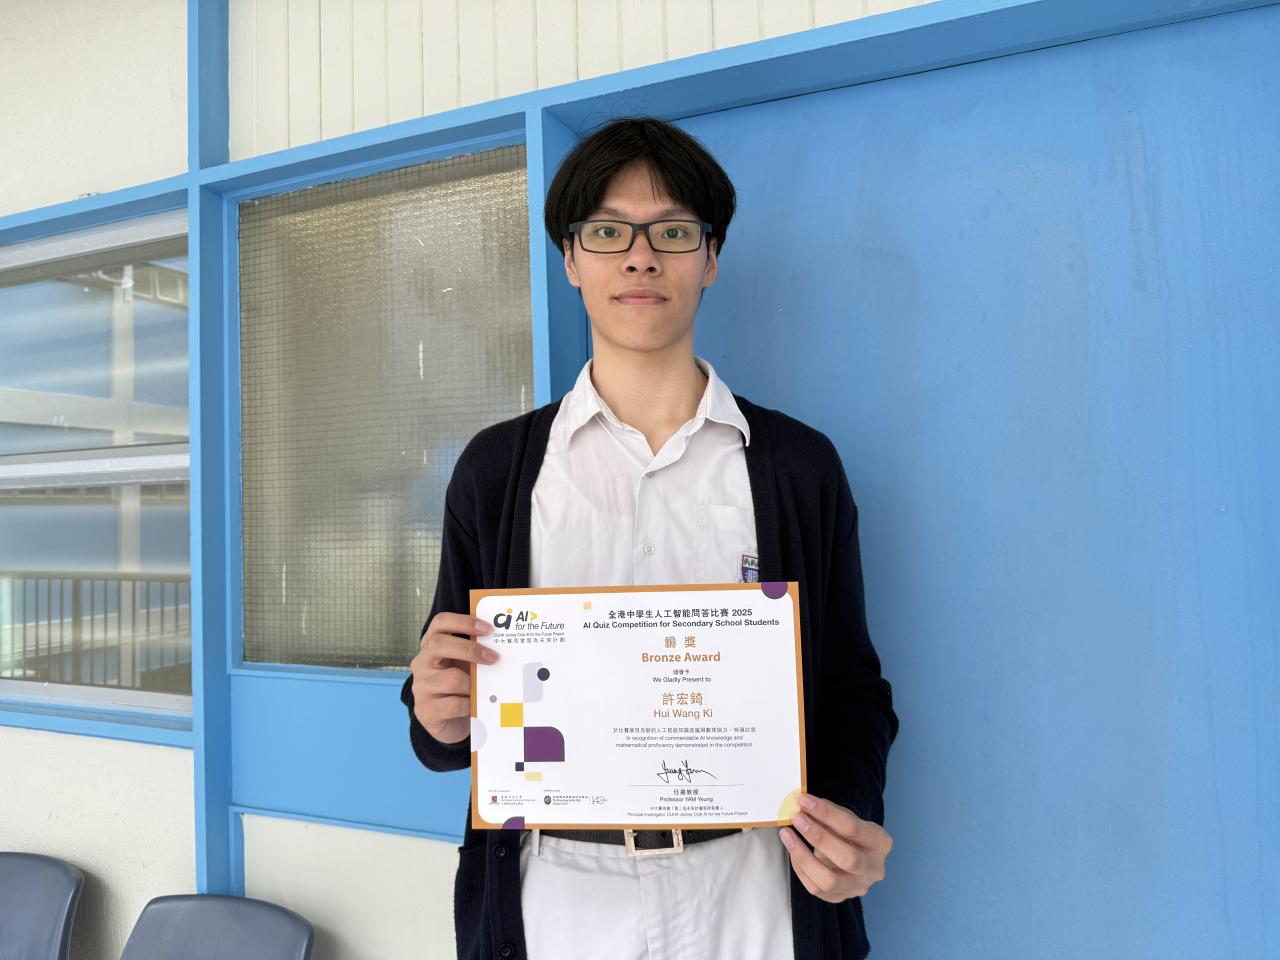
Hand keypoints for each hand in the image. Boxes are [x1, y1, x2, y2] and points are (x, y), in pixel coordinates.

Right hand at [409, 612, 498, 744]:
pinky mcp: (426, 711)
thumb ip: (476, 653)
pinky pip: (454, 704)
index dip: (463, 622)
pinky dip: (471, 705)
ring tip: (486, 689)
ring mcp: (421, 687)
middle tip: (493, 658)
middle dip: (469, 649)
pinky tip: (478, 706)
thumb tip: (503, 642)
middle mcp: (422, 663)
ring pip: (451, 679)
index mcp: (432, 646)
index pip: (440, 623)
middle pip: (438, 644)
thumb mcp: (467, 666)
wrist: (451, 724)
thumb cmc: (461, 688)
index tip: (488, 628)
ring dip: (474, 684)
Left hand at [778, 794, 891, 901]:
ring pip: (829, 881)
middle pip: (847, 859)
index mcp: (880, 842)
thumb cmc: (848, 832)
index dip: (826, 813)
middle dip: (818, 837)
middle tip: (797, 819)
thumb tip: (802, 807)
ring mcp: (858, 887)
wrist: (855, 854)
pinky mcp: (840, 897)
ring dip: (803, 856)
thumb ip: (828, 814)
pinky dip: (800, 868)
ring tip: (787, 835)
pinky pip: (815, 888)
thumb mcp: (845, 817)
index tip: (804, 801)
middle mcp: (874, 869)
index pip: (852, 828)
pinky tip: (793, 851)